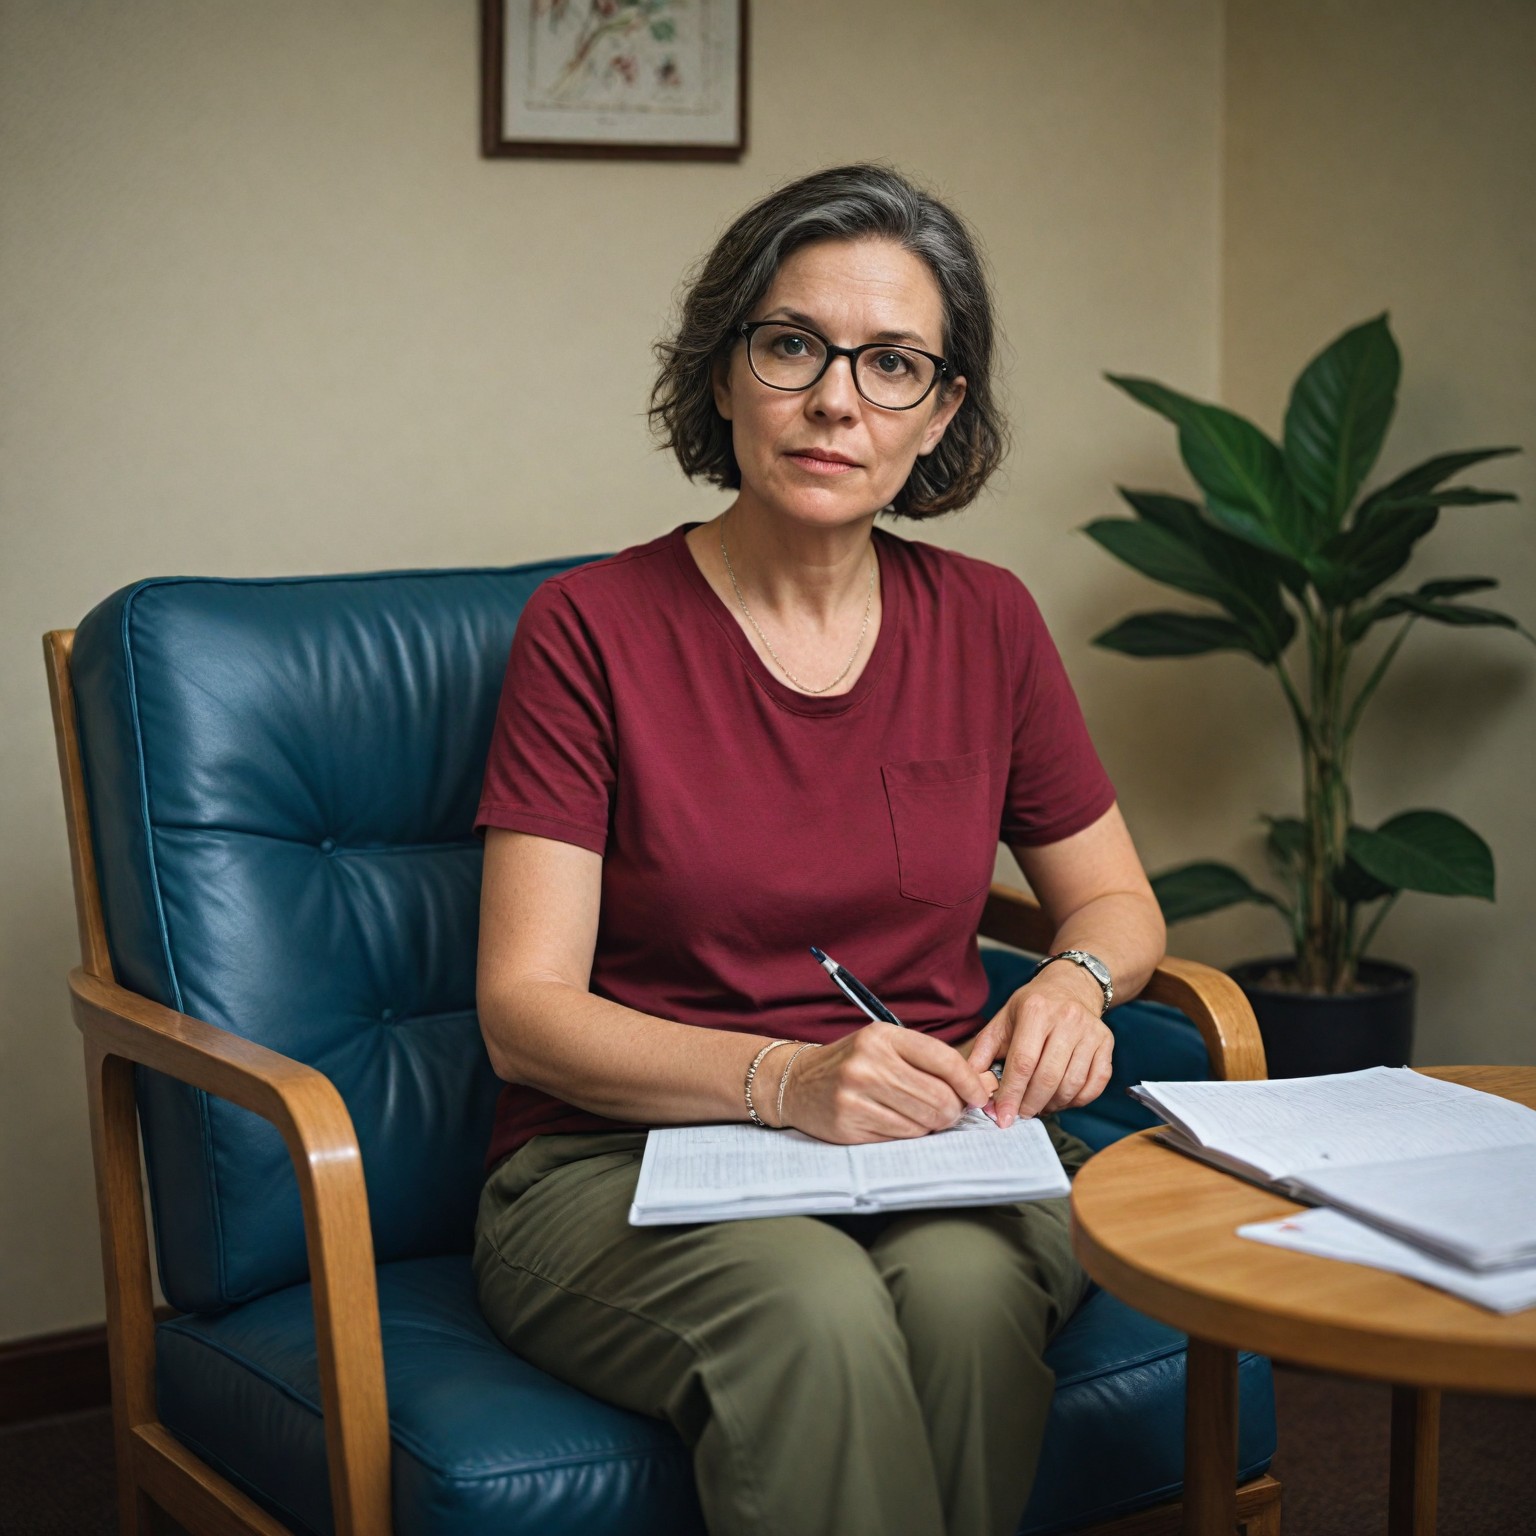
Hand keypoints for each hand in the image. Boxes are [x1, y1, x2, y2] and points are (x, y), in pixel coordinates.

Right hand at [780, 1024, 996, 1143]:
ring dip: (931, 1125)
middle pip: (938, 1097)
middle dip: (953, 1110)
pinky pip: (901, 1138)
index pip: (944, 1060)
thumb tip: (980, 1085)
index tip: (979, 1096)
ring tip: (920, 1116)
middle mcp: (868, 1063)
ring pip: (923, 1122)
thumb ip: (929, 1061)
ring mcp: (856, 1095)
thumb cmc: (851, 1063)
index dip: (970, 1082)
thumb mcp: (885, 1046)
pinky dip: (909, 1135)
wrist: (796, 1082)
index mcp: (882, 1036)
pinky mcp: (849, 1125)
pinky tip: (898, 1123)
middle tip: (949, 1112)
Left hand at [963, 965, 1112, 1127]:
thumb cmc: (1032, 1008)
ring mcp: (1091, 1031)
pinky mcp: (1106, 1043)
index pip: (1023, 1062)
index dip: (1012, 1094)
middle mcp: (1067, 1019)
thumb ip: (984, 1051)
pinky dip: (1077, 1100)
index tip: (1003, 1118)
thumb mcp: (1003, 1020)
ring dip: (1053, 1104)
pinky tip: (1061, 1099)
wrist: (1070, 986)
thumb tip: (972, 1085)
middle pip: (1048, 1076)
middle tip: (1020, 1114)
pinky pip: (1095, 1083)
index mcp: (1035, 1010)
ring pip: (1072, 1084)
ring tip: (1039, 1105)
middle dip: (1031, 1104)